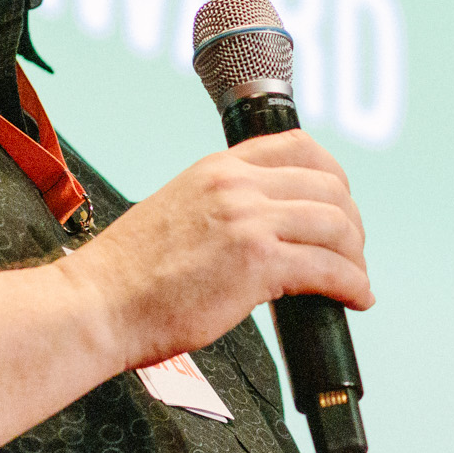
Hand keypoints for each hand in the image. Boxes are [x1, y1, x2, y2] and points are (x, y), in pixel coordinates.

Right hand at [57, 129, 371, 374]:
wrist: (97, 305)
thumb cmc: (129, 274)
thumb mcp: (179, 209)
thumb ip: (223, 206)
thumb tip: (266, 227)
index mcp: (218, 167)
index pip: (300, 147)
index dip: (335, 177)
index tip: (341, 204)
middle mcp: (237, 185)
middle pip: (329, 187)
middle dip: (352, 223)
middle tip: (351, 252)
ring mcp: (248, 221)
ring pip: (337, 226)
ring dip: (356, 257)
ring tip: (355, 280)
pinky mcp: (256, 264)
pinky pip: (329, 269)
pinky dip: (353, 285)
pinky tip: (356, 298)